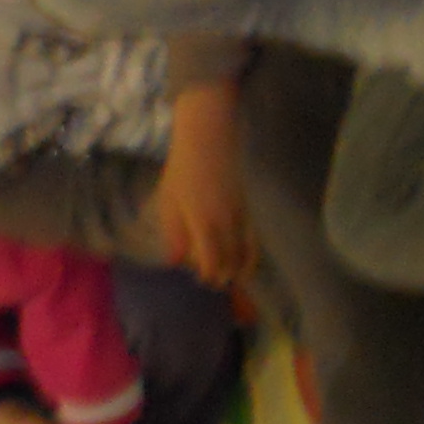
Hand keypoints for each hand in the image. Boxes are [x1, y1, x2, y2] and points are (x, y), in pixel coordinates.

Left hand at [150, 80, 254, 289]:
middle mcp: (226, 222)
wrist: (209, 140)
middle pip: (232, 260)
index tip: (202, 281)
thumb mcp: (169, 202)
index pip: (212, 261)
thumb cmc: (182, 171)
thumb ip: (173, 234)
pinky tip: (245, 259)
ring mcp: (241, 214)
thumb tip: (175, 262)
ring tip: (231, 277)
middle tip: (214, 283)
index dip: (209, 275)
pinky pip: (254, 237)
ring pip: (248, 251)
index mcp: (202, 222)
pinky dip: (251, 252)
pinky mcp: (249, 206)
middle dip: (225, 276)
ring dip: (241, 268)